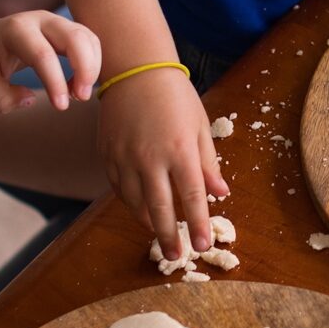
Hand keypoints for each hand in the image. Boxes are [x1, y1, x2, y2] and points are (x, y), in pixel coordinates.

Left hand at [0, 11, 100, 111]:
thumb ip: (1, 98)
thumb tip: (31, 99)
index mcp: (15, 30)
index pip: (43, 54)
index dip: (56, 82)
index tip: (61, 106)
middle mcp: (40, 19)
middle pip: (75, 38)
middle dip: (85, 69)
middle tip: (81, 98)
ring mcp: (56, 20)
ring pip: (88, 38)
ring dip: (91, 68)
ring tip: (77, 94)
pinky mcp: (66, 27)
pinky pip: (89, 42)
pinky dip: (91, 64)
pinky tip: (76, 85)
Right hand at [98, 66, 227, 253]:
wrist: (135, 70)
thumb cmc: (175, 96)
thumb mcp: (200, 126)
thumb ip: (209, 164)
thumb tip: (221, 194)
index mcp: (179, 150)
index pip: (191, 197)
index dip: (196, 224)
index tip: (200, 244)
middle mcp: (150, 159)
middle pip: (159, 208)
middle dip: (169, 236)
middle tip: (176, 256)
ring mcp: (125, 158)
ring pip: (135, 203)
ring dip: (148, 222)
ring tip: (159, 235)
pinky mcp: (107, 155)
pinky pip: (119, 189)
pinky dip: (130, 203)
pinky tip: (140, 210)